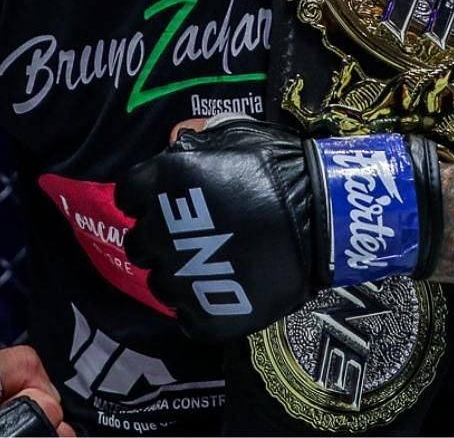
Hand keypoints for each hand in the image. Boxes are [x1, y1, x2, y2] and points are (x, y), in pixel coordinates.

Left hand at [114, 118, 441, 340]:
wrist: (325, 215)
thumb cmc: (279, 167)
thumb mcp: (232, 136)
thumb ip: (194, 146)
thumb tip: (175, 148)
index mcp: (161, 184)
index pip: (128, 195)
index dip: (145, 200)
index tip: (163, 203)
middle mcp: (161, 231)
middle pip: (137, 243)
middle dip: (158, 239)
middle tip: (187, 239)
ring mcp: (182, 277)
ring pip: (159, 283)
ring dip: (176, 275)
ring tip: (207, 270)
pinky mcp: (207, 314)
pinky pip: (185, 317)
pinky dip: (198, 309)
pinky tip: (219, 296)